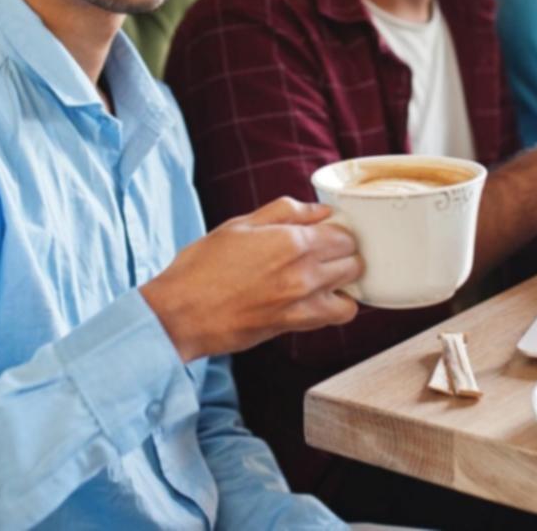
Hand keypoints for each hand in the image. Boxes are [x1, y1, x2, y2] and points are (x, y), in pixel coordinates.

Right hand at [140, 197, 361, 361]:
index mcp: (291, 240)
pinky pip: (339, 315)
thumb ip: (285, 212)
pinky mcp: (297, 324)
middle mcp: (304, 271)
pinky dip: (338, 306)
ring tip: (325, 276)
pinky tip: (321, 299)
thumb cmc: (203, 267)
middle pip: (353, 259)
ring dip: (345, 279)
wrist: (182, 313)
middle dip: (344, 253)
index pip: (343, 234)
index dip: (336, 231)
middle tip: (325, 253)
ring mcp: (303, 301)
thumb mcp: (240, 224)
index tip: (325, 233)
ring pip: (353, 286)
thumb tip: (320, 210)